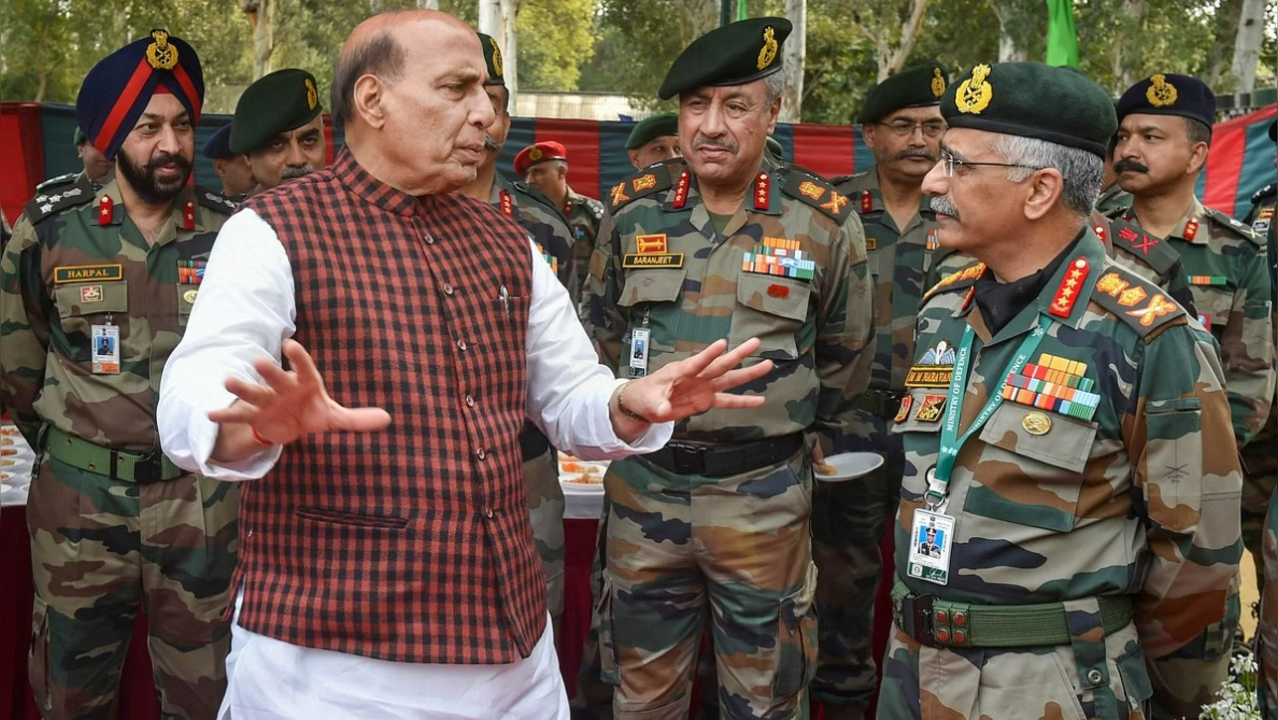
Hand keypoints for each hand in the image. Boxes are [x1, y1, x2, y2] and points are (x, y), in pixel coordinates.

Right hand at [209, 339, 391, 445]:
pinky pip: (237, 416)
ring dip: (241, 387)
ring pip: (252, 392)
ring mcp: (265, 400)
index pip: (304, 367)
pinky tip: (210, 415)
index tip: (291, 345)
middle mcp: (282, 387)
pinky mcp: (253, 416)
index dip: (298, 358)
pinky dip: (224, 416)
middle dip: (268, 370)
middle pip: (275, 376)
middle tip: (259, 360)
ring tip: (228, 381)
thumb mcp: (334, 417)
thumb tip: (387, 419)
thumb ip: (357, 418)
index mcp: (304, 382)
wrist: (288, 425)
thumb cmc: (311, 412)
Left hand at [619, 338, 771, 423]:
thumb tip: (664, 410)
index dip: (709, 354)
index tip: (723, 344)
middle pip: (721, 364)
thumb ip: (657, 404)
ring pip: (730, 379)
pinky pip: (728, 401)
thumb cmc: (645, 395)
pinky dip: (743, 401)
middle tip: (756, 342)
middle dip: (738, 354)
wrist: (646, 404)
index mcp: (681, 371)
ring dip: (748, 373)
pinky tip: (759, 400)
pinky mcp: (707, 400)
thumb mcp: (648, 400)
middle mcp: (697, 376)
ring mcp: (704, 387)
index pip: (697, 361)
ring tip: (768, 365)